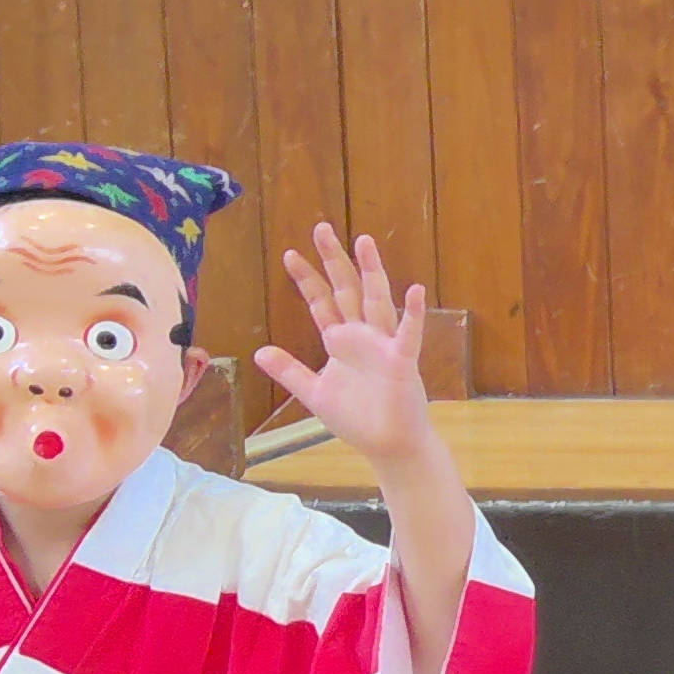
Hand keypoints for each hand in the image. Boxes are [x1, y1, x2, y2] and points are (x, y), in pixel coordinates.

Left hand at [256, 223, 438, 466]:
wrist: (387, 445)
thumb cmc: (357, 419)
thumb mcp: (314, 394)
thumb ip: (290, 372)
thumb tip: (259, 352)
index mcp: (340, 342)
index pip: (321, 302)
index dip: (306, 279)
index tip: (290, 254)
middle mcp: (362, 336)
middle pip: (345, 289)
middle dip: (333, 260)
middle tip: (320, 228)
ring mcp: (383, 345)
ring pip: (375, 300)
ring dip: (371, 271)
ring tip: (363, 242)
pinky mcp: (401, 361)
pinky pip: (408, 334)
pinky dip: (412, 313)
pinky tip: (414, 291)